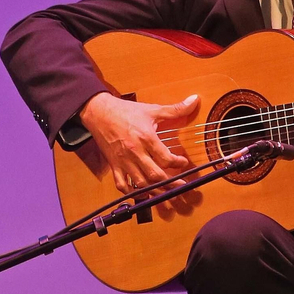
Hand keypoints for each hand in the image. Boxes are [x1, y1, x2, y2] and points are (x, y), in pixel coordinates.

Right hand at [79, 92, 194, 194]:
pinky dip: (132, 193)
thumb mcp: (152, 110)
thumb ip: (175, 109)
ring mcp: (123, 160)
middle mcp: (135, 152)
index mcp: (146, 138)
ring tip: (166, 193)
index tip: (183, 163)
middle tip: (181, 186)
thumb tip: (194, 100)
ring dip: (155, 191)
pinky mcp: (114, 165)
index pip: (166, 158)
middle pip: (155, 175)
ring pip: (141, 183)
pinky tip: (142, 193)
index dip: (178, 164)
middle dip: (171, 183)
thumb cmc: (125, 111)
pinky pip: (122, 185)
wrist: (99, 112)